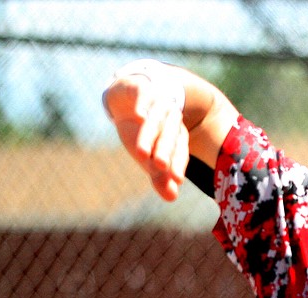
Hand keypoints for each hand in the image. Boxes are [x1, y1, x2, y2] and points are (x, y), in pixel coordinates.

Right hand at [103, 74, 189, 201]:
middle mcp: (171, 119)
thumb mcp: (148, 156)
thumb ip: (160, 177)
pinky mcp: (143, 88)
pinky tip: (140, 116)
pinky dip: (143, 105)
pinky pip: (146, 95)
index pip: (180, 152)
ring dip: (149, 136)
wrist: (127, 98)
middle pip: (170, 137)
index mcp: (176, 136)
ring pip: (156, 120)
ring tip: (141, 153)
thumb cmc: (141, 132)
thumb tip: (172, 198)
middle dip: (165, 152)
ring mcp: (159, 103)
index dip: (178, 165)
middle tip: (159, 167)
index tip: (176, 180)